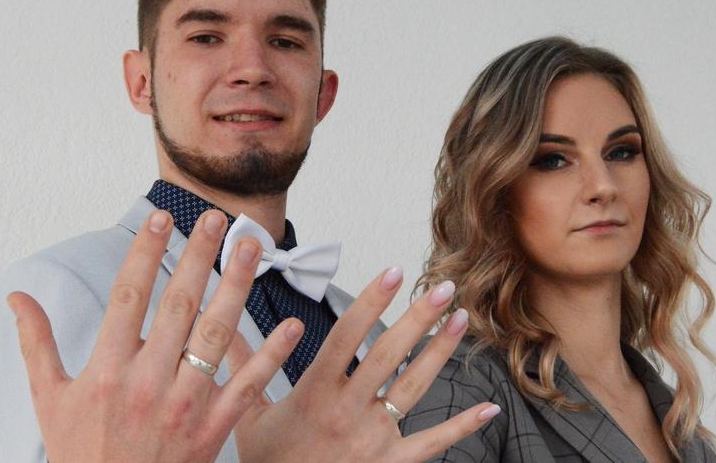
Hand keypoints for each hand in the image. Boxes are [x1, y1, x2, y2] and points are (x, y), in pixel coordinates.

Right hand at [7, 210, 303, 462]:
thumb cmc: (80, 456)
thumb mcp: (49, 401)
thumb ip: (37, 343)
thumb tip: (16, 296)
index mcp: (106, 371)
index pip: (128, 295)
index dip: (146, 252)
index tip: (160, 218)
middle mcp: (147, 383)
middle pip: (178, 305)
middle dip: (199, 256)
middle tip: (218, 219)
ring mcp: (184, 406)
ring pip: (216, 335)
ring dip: (237, 287)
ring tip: (253, 248)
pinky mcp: (212, 429)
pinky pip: (247, 385)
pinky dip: (273, 356)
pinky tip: (293, 325)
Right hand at [230, 268, 499, 462]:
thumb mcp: (248, 416)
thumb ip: (244, 368)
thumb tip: (226, 331)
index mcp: (314, 394)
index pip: (347, 336)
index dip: (370, 302)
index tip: (390, 273)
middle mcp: (348, 411)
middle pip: (389, 354)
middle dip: (418, 318)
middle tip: (442, 287)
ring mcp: (374, 438)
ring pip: (414, 387)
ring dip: (440, 351)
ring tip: (460, 319)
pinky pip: (432, 443)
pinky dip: (462, 426)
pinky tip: (489, 407)